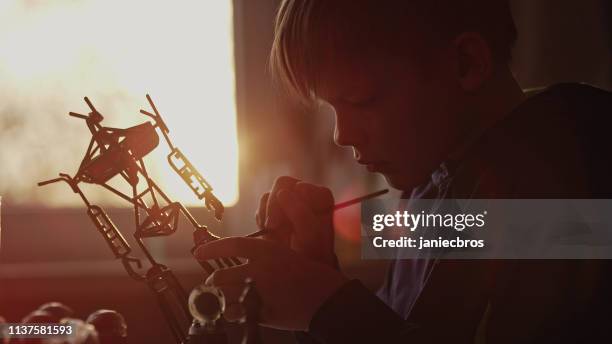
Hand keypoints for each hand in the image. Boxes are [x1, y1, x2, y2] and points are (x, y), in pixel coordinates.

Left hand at [195, 237, 348, 329]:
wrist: (329, 299)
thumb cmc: (313, 274)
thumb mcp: (290, 255)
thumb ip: (266, 256)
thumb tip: (246, 257)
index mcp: (267, 251)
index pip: (231, 246)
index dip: (212, 248)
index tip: (199, 252)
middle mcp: (259, 270)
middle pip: (222, 275)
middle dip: (214, 280)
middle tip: (212, 281)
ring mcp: (259, 292)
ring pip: (226, 295)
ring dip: (220, 297)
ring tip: (221, 298)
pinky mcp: (262, 312)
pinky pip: (237, 314)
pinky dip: (232, 313)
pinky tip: (235, 312)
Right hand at [256, 176, 336, 265]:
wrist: (301, 269)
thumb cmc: (312, 253)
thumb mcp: (310, 236)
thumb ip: (300, 213)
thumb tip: (282, 192)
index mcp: (321, 196)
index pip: (301, 187)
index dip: (291, 203)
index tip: (287, 223)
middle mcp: (306, 193)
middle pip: (281, 183)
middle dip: (274, 207)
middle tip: (272, 227)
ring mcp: (289, 199)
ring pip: (268, 196)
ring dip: (267, 215)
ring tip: (274, 234)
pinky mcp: (274, 208)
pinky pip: (261, 206)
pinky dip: (262, 220)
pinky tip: (270, 233)